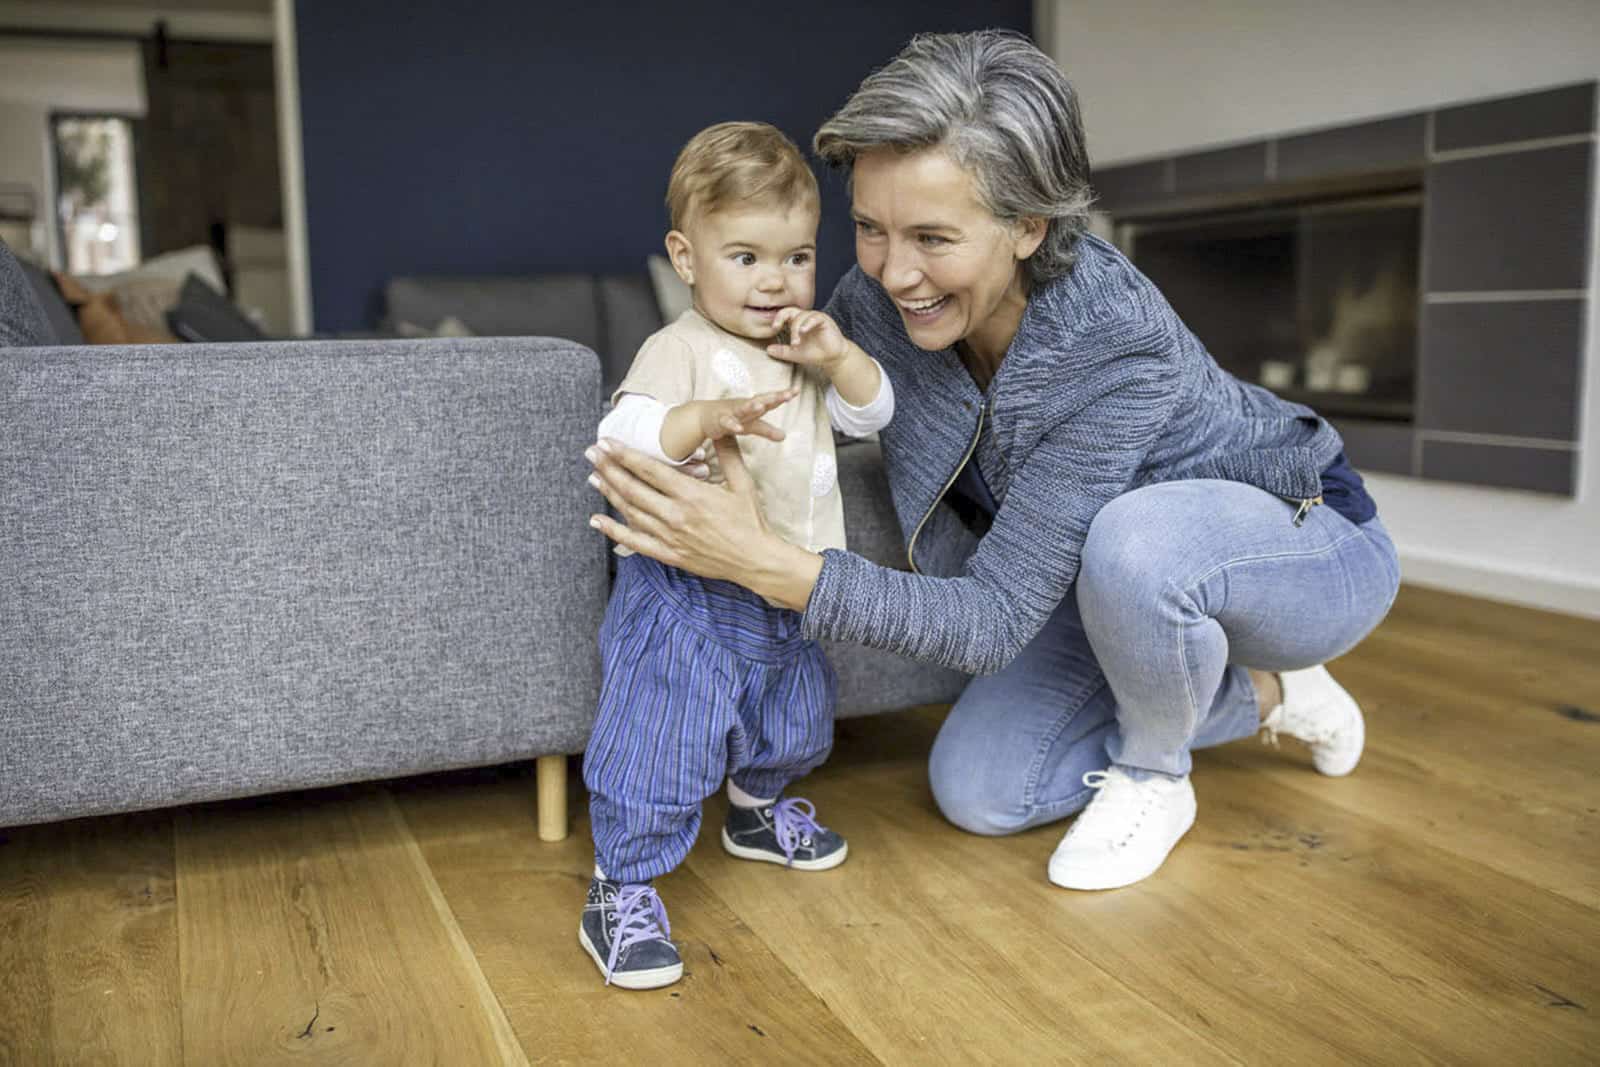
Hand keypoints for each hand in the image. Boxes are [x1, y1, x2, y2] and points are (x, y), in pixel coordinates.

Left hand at [587, 437, 772, 581]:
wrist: (755, 560)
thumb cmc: (750, 520)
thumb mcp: (742, 482)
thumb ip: (728, 452)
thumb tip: (721, 426)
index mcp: (691, 495)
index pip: (649, 470)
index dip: (625, 455)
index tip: (608, 442)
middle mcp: (676, 515)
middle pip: (633, 489)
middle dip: (609, 468)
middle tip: (591, 453)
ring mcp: (670, 537)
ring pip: (630, 512)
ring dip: (609, 493)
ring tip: (593, 477)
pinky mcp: (669, 554)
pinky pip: (635, 543)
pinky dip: (613, 532)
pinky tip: (597, 520)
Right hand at [695, 388, 798, 442]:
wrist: (703, 417)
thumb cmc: (731, 418)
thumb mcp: (751, 425)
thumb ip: (767, 430)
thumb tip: (784, 437)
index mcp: (753, 405)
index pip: (770, 400)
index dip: (783, 395)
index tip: (796, 390)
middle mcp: (744, 406)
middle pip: (760, 401)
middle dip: (773, 398)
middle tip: (787, 395)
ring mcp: (731, 412)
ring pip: (743, 409)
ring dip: (752, 407)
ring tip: (761, 406)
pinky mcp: (720, 420)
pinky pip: (727, 422)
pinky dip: (732, 425)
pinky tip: (739, 429)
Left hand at [766, 308, 845, 370]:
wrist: (832, 358)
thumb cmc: (815, 354)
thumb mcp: (795, 354)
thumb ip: (782, 351)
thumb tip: (768, 350)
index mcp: (797, 323)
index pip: (784, 315)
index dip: (777, 318)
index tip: (773, 328)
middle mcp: (805, 318)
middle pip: (790, 310)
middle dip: (781, 317)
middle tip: (776, 327)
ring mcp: (815, 318)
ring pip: (801, 316)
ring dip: (796, 328)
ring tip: (795, 342)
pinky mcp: (824, 320)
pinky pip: (815, 317)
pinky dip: (808, 323)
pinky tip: (803, 331)